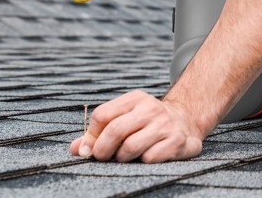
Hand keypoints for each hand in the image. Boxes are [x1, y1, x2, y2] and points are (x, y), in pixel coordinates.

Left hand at [70, 90, 203, 162]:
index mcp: (135, 99)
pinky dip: (142, 162)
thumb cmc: (148, 122)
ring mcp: (165, 124)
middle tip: (103, 158)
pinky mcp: (176, 141)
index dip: (92, 136)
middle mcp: (150, 108)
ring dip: (122, 158)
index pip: (102, 115)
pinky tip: (146, 157)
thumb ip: (100, 132)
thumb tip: (75, 149)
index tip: (91, 148)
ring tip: (125, 157)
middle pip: (114, 131)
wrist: (186, 121)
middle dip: (102, 151)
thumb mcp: (126, 117)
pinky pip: (149, 158)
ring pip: (130, 147)